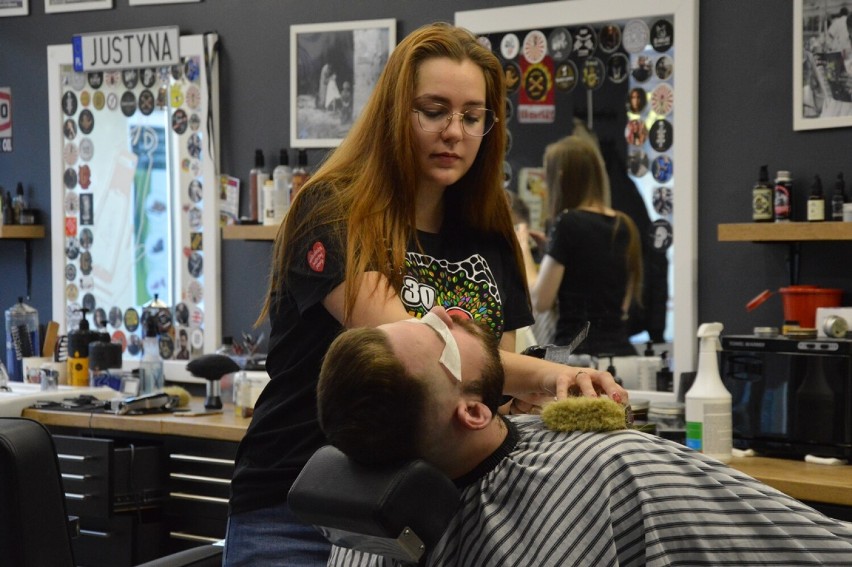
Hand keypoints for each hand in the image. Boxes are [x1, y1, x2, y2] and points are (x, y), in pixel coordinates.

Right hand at [502, 365, 626, 415]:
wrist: (551, 376)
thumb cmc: (574, 390)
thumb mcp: (589, 397)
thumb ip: (600, 407)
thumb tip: (615, 427)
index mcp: (601, 381)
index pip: (616, 386)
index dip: (622, 398)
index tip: (624, 412)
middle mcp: (591, 375)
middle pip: (605, 377)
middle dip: (611, 388)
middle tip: (616, 401)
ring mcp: (575, 375)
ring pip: (584, 379)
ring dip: (589, 391)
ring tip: (593, 403)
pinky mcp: (560, 378)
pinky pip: (562, 386)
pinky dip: (563, 395)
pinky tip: (564, 405)